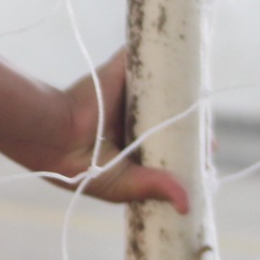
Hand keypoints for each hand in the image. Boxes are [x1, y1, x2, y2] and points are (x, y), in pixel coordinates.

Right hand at [42, 50, 189, 213]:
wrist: (53, 136)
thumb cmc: (80, 166)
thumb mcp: (123, 184)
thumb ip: (154, 187)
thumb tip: (186, 205)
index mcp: (131, 145)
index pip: (169, 144)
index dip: (190, 149)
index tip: (205, 156)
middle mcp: (132, 117)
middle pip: (172, 116)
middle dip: (191, 125)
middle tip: (206, 138)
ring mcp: (128, 92)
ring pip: (164, 87)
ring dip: (180, 91)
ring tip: (198, 105)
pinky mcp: (121, 69)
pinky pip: (146, 55)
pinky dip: (161, 54)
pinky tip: (179, 64)